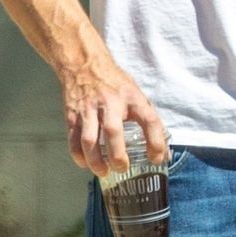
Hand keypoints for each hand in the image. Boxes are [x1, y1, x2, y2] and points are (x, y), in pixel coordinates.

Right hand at [59, 58, 168, 176]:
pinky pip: (73, 139)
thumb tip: (163, 154)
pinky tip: (86, 164)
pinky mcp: (72, 115)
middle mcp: (110, 103)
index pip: (149, 120)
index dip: (156, 142)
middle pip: (113, 131)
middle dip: (118, 155)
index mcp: (132, 98)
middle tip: (123, 168)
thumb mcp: (136, 95)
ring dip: (96, 160)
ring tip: (104, 172)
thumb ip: (149, 122)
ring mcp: (89, 109)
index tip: (156, 159)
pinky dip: (78, 155)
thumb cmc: (115, 84)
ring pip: (89, 139)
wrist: (83, 64)